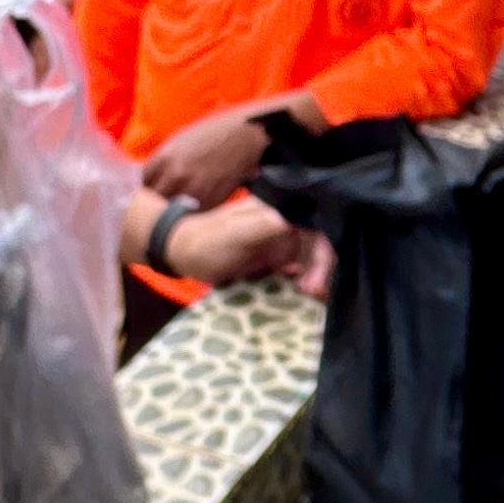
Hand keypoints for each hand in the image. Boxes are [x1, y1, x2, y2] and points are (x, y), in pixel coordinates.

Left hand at [141, 107, 273, 203]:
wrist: (244, 135)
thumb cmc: (213, 134)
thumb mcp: (180, 141)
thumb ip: (164, 162)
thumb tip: (152, 181)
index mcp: (165, 158)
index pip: (145, 183)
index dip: (151, 187)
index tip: (158, 189)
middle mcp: (176, 175)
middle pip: (156, 200)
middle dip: (161, 201)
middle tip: (168, 202)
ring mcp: (194, 189)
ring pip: (173, 211)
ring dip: (177, 210)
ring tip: (184, 205)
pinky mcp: (211, 200)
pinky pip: (194, 214)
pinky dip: (195, 212)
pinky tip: (200, 203)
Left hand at [161, 195, 328, 292]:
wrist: (180, 251)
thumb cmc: (207, 242)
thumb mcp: (238, 233)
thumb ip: (270, 224)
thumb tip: (301, 220)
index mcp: (278, 208)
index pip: (316, 224)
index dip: (322, 251)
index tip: (315, 280)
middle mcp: (284, 220)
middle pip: (317, 241)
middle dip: (321, 266)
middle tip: (313, 292)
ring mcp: (279, 238)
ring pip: (310, 255)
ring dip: (314, 274)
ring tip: (309, 294)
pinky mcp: (273, 255)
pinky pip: (297, 266)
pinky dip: (302, 278)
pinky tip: (299, 289)